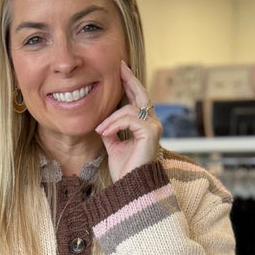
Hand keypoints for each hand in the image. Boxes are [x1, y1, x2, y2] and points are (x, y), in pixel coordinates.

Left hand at [95, 60, 162, 182]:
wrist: (130, 188)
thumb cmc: (125, 171)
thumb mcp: (114, 146)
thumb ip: (111, 131)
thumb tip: (103, 121)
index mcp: (145, 126)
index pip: (138, 101)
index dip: (130, 84)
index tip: (120, 70)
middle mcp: (153, 124)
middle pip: (141, 95)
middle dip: (129, 80)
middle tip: (119, 67)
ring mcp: (154, 127)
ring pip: (130, 109)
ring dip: (111, 118)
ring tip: (100, 129)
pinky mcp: (151, 132)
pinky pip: (129, 119)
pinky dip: (114, 124)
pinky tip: (105, 132)